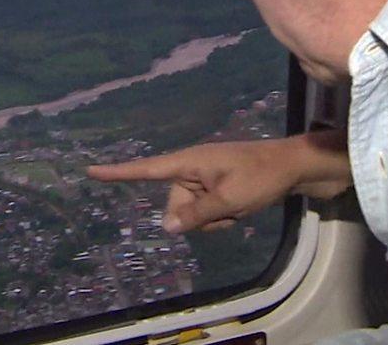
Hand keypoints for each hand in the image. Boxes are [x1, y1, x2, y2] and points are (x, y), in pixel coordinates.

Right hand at [86, 130, 350, 233]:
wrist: (298, 168)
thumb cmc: (262, 178)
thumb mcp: (228, 200)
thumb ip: (195, 214)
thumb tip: (166, 226)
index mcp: (190, 161)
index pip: (146, 169)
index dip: (117, 173)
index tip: (89, 170)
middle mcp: (193, 167)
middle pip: (174, 202)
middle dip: (194, 216)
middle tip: (226, 212)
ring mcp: (207, 177)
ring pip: (192, 211)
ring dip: (210, 219)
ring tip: (237, 210)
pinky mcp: (220, 186)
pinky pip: (207, 210)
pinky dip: (221, 216)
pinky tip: (242, 211)